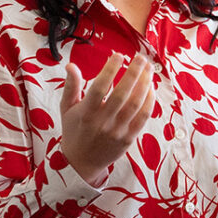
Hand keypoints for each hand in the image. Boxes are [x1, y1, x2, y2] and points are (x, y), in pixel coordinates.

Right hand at [60, 52, 155, 184]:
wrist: (81, 163)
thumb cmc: (74, 130)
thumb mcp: (67, 109)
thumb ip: (71, 86)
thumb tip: (71, 65)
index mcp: (85, 113)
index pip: (99, 87)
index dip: (110, 70)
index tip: (118, 55)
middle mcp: (102, 122)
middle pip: (122, 93)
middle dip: (134, 72)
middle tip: (140, 58)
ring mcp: (117, 131)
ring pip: (136, 103)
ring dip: (144, 83)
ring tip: (148, 69)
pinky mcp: (129, 138)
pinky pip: (143, 117)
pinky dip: (149, 100)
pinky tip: (150, 87)